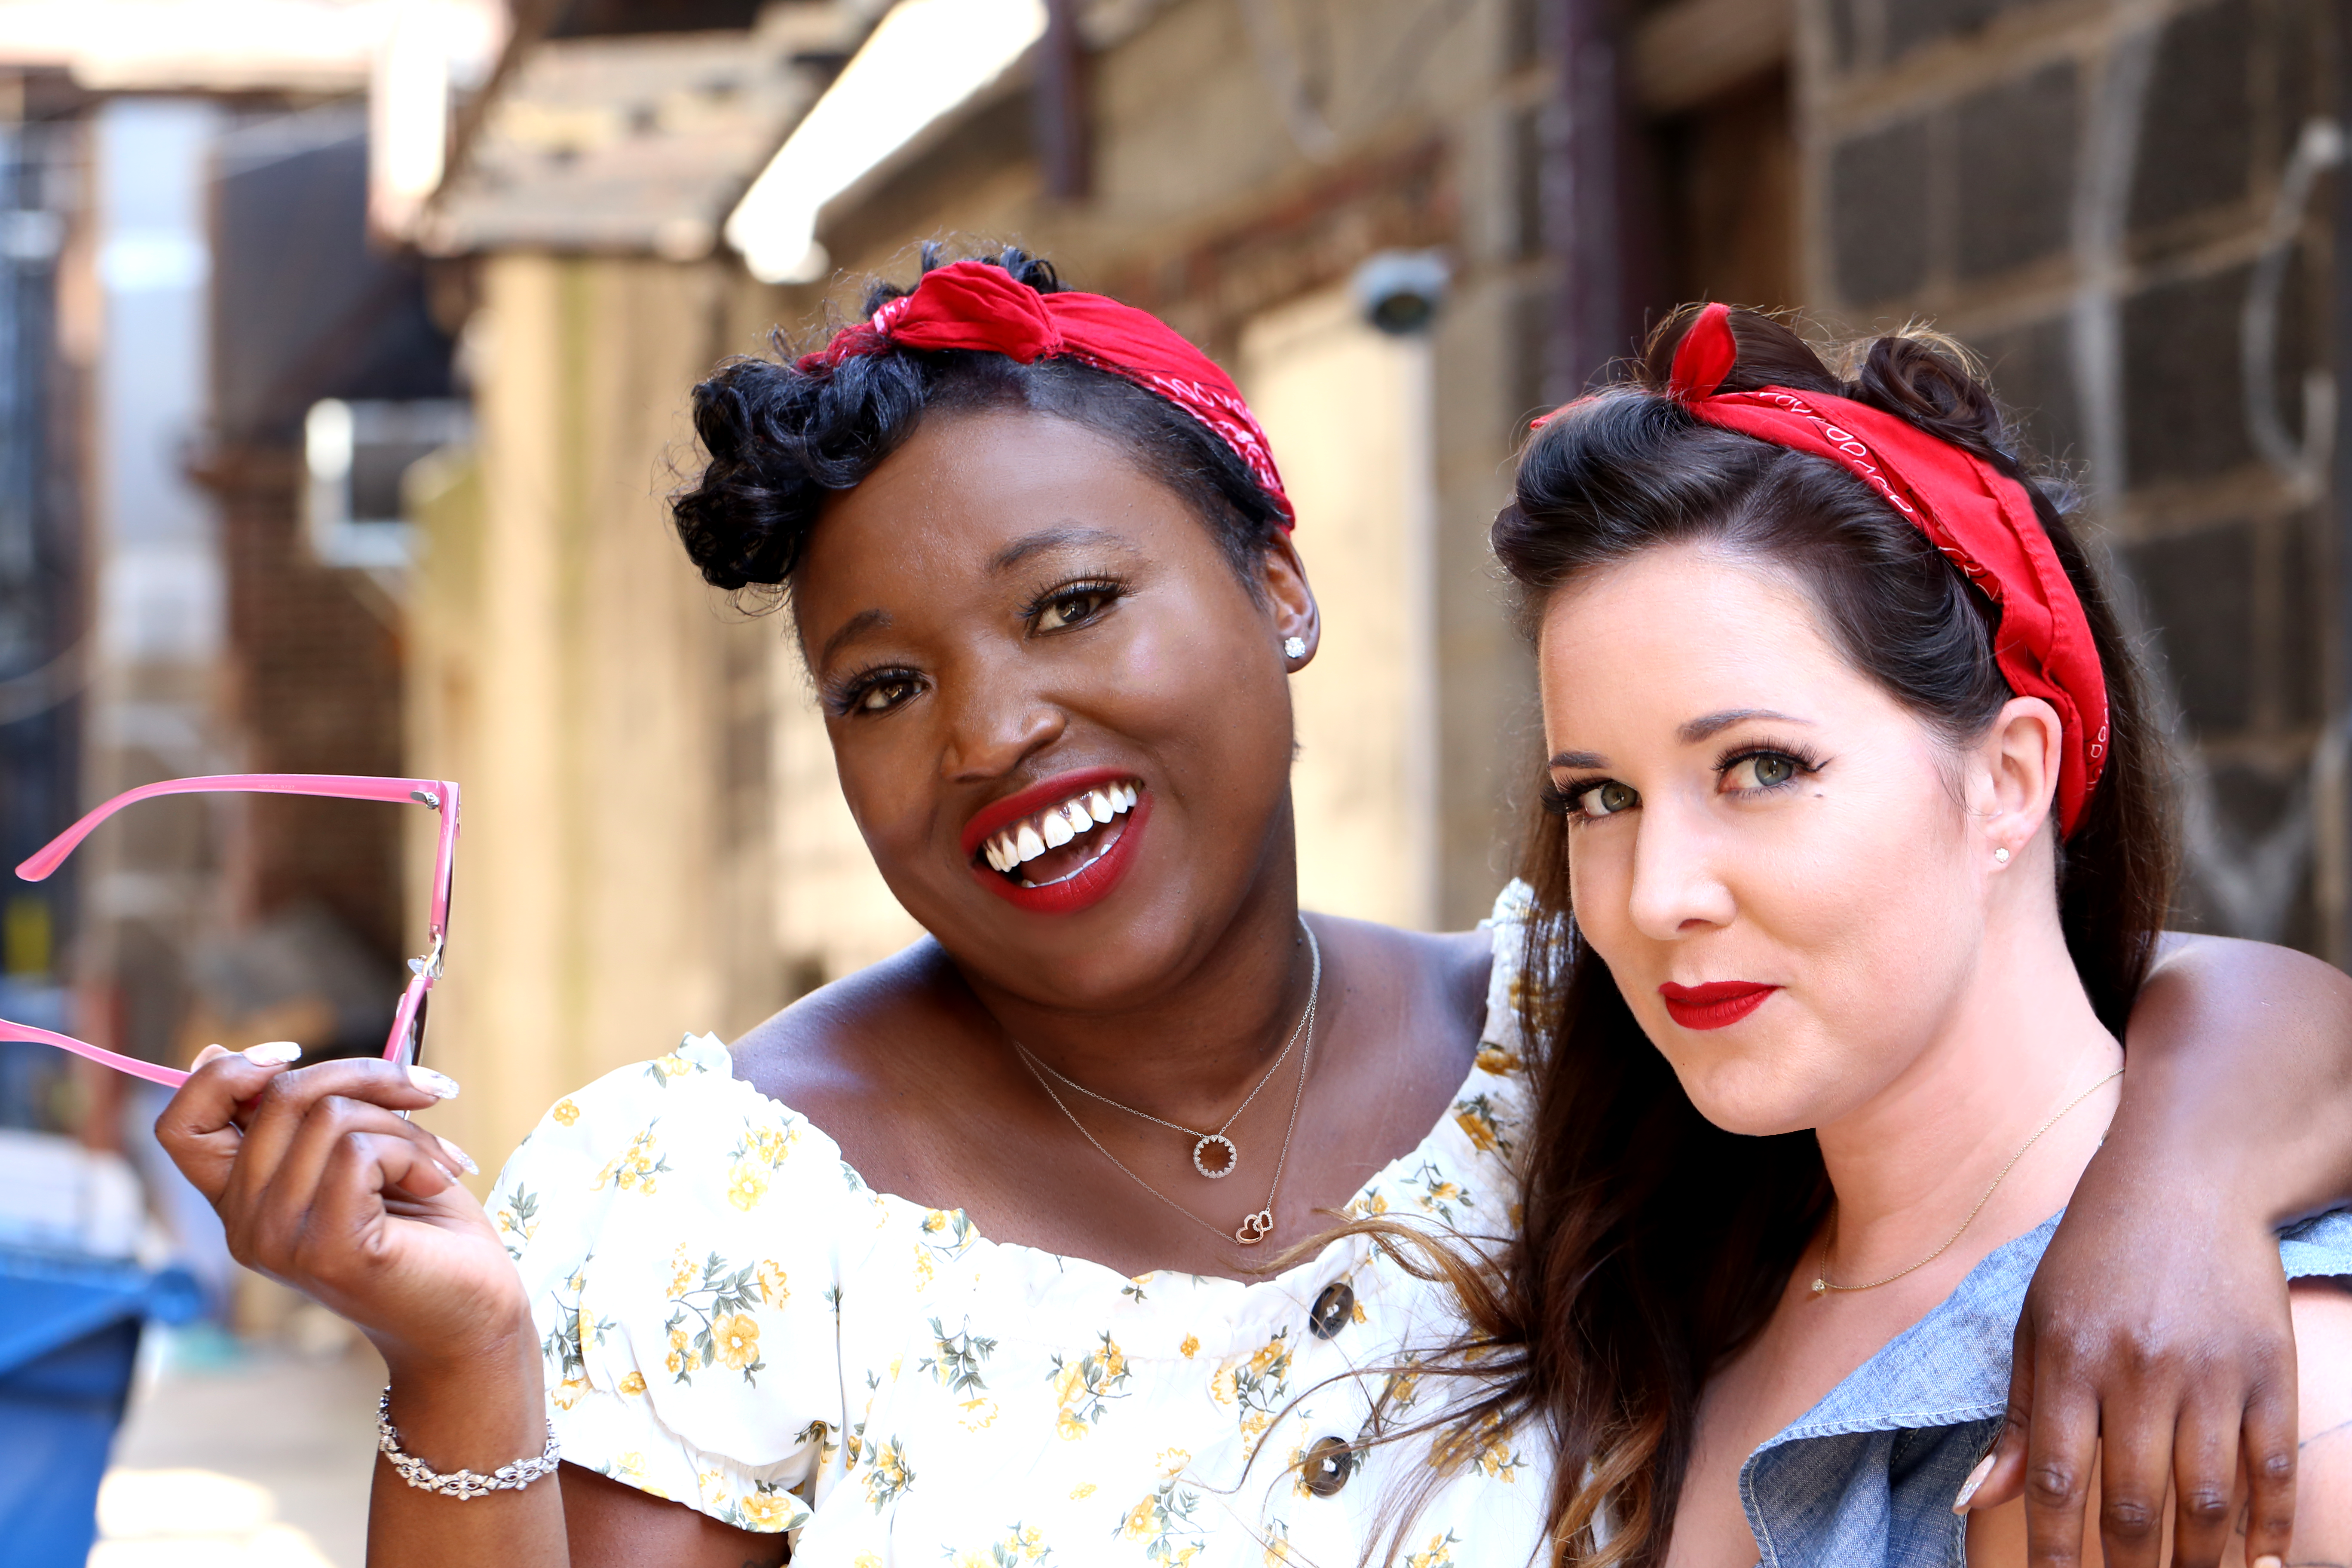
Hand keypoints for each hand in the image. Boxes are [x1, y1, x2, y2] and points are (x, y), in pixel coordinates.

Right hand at [154, 1046, 533, 1373]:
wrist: (474, 1311)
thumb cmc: (426, 1227)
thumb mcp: (359, 1152)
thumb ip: (309, 1115)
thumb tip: (246, 1052)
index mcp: (244, 1200)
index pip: (180, 1125)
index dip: (226, 1074)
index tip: (292, 1056)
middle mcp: (246, 1226)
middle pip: (278, 1096)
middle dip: (366, 1077)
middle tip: (424, 1096)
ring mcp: (280, 1241)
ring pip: (329, 1116)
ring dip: (403, 1125)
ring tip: (434, 1163)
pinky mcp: (326, 1249)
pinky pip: (360, 1151)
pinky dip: (414, 1153)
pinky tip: (435, 1185)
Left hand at [1970, 1188, 2297, 1567]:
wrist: (2186, 1180)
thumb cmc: (2094, 1257)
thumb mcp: (2037, 1322)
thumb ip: (2017, 1418)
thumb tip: (1977, 1502)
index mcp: (2071, 1357)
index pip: (2058, 1479)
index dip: (2054, 1551)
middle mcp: (2140, 1368)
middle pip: (2138, 1504)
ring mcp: (2213, 1371)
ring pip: (2208, 1500)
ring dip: (2197, 1561)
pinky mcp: (2271, 1367)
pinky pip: (2273, 1467)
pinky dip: (2269, 1527)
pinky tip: (2257, 1567)